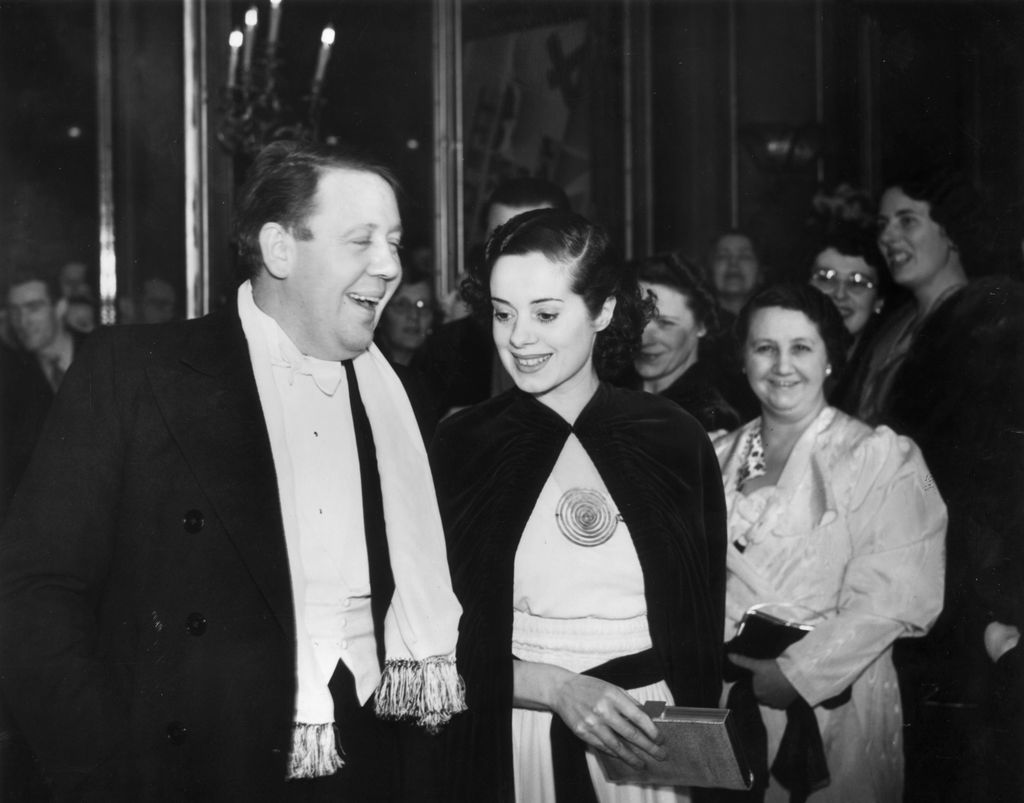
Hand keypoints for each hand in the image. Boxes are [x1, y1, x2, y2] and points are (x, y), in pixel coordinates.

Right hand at [549, 674, 666, 768]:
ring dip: (632, 757)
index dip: (652, 730)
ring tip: (642, 764)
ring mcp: (591, 723)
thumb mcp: (612, 688)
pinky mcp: (582, 732)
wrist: (562, 689)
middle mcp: (603, 710)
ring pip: (616, 746)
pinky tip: (623, 757)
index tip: (661, 739)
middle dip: (648, 747)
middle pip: (630, 734)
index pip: (638, 717)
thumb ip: (630, 703)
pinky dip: (614, 754)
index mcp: (613, 696)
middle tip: (660, 755)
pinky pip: (602, 747)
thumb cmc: (590, 687)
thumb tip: (649, 717)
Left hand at [727, 654, 799, 708]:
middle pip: (762, 694)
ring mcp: (776, 704)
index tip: (763, 675)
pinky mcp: (785, 705)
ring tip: (777, 681)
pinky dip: (780, 697)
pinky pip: (779, 703)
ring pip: (770, 699)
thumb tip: (728, 656)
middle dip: (764, 688)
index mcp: (757, 693)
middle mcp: (765, 701)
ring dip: (772, 693)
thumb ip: (742, 661)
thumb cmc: (776, 670)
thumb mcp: (758, 664)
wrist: (796, 677)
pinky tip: (782, 689)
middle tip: (770, 677)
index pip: (754, 688)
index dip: (758, 682)